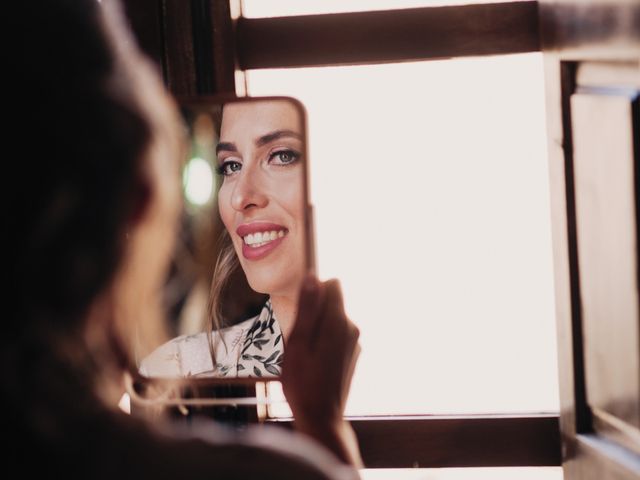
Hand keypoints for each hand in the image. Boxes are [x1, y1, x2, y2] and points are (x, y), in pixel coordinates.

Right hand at [281, 275, 361, 465]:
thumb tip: (313, 276)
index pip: (332, 284)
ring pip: (332, 319)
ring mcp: (354, 342)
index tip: (300, 310)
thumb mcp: (297, 342)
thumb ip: (307, 308)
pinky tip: (314, 362)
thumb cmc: (303, 382)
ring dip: (317, 328)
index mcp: (338, 321)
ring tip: (304, 353)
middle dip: (313, 311)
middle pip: (332, 302)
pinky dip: (324, 341)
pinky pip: (336, 335)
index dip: (314, 291)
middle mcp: (352, 328)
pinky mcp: (352, 354)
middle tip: (298, 338)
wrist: (321, 417)